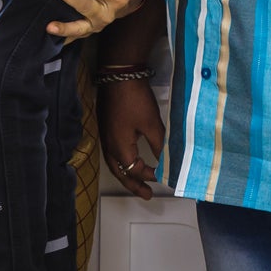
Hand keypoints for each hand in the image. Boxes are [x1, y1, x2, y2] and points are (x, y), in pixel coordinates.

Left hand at [46, 0, 145, 41]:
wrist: (132, 2)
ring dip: (65, 27)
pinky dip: (63, 37)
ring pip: (80, 27)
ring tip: (50, 26)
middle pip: (87, 6)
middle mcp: (108, 14)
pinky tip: (49, 35)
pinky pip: (76, 35)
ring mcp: (97, 24)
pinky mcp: (89, 30)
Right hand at [97, 72, 165, 201]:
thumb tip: (165, 161)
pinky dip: (121, 163)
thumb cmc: (136, 100)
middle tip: (147, 195)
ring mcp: (105, 137)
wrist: (119, 75)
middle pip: (121, 173)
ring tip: (137, 183)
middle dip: (134, 185)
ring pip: (115, 164)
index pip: (134, 170)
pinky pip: (112, 154)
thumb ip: (158, 145)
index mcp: (119, 148)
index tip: (162, 177)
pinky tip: (129, 160)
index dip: (149, 176)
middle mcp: (108, 147)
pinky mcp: (106, 128)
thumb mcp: (152, 123)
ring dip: (126, 175)